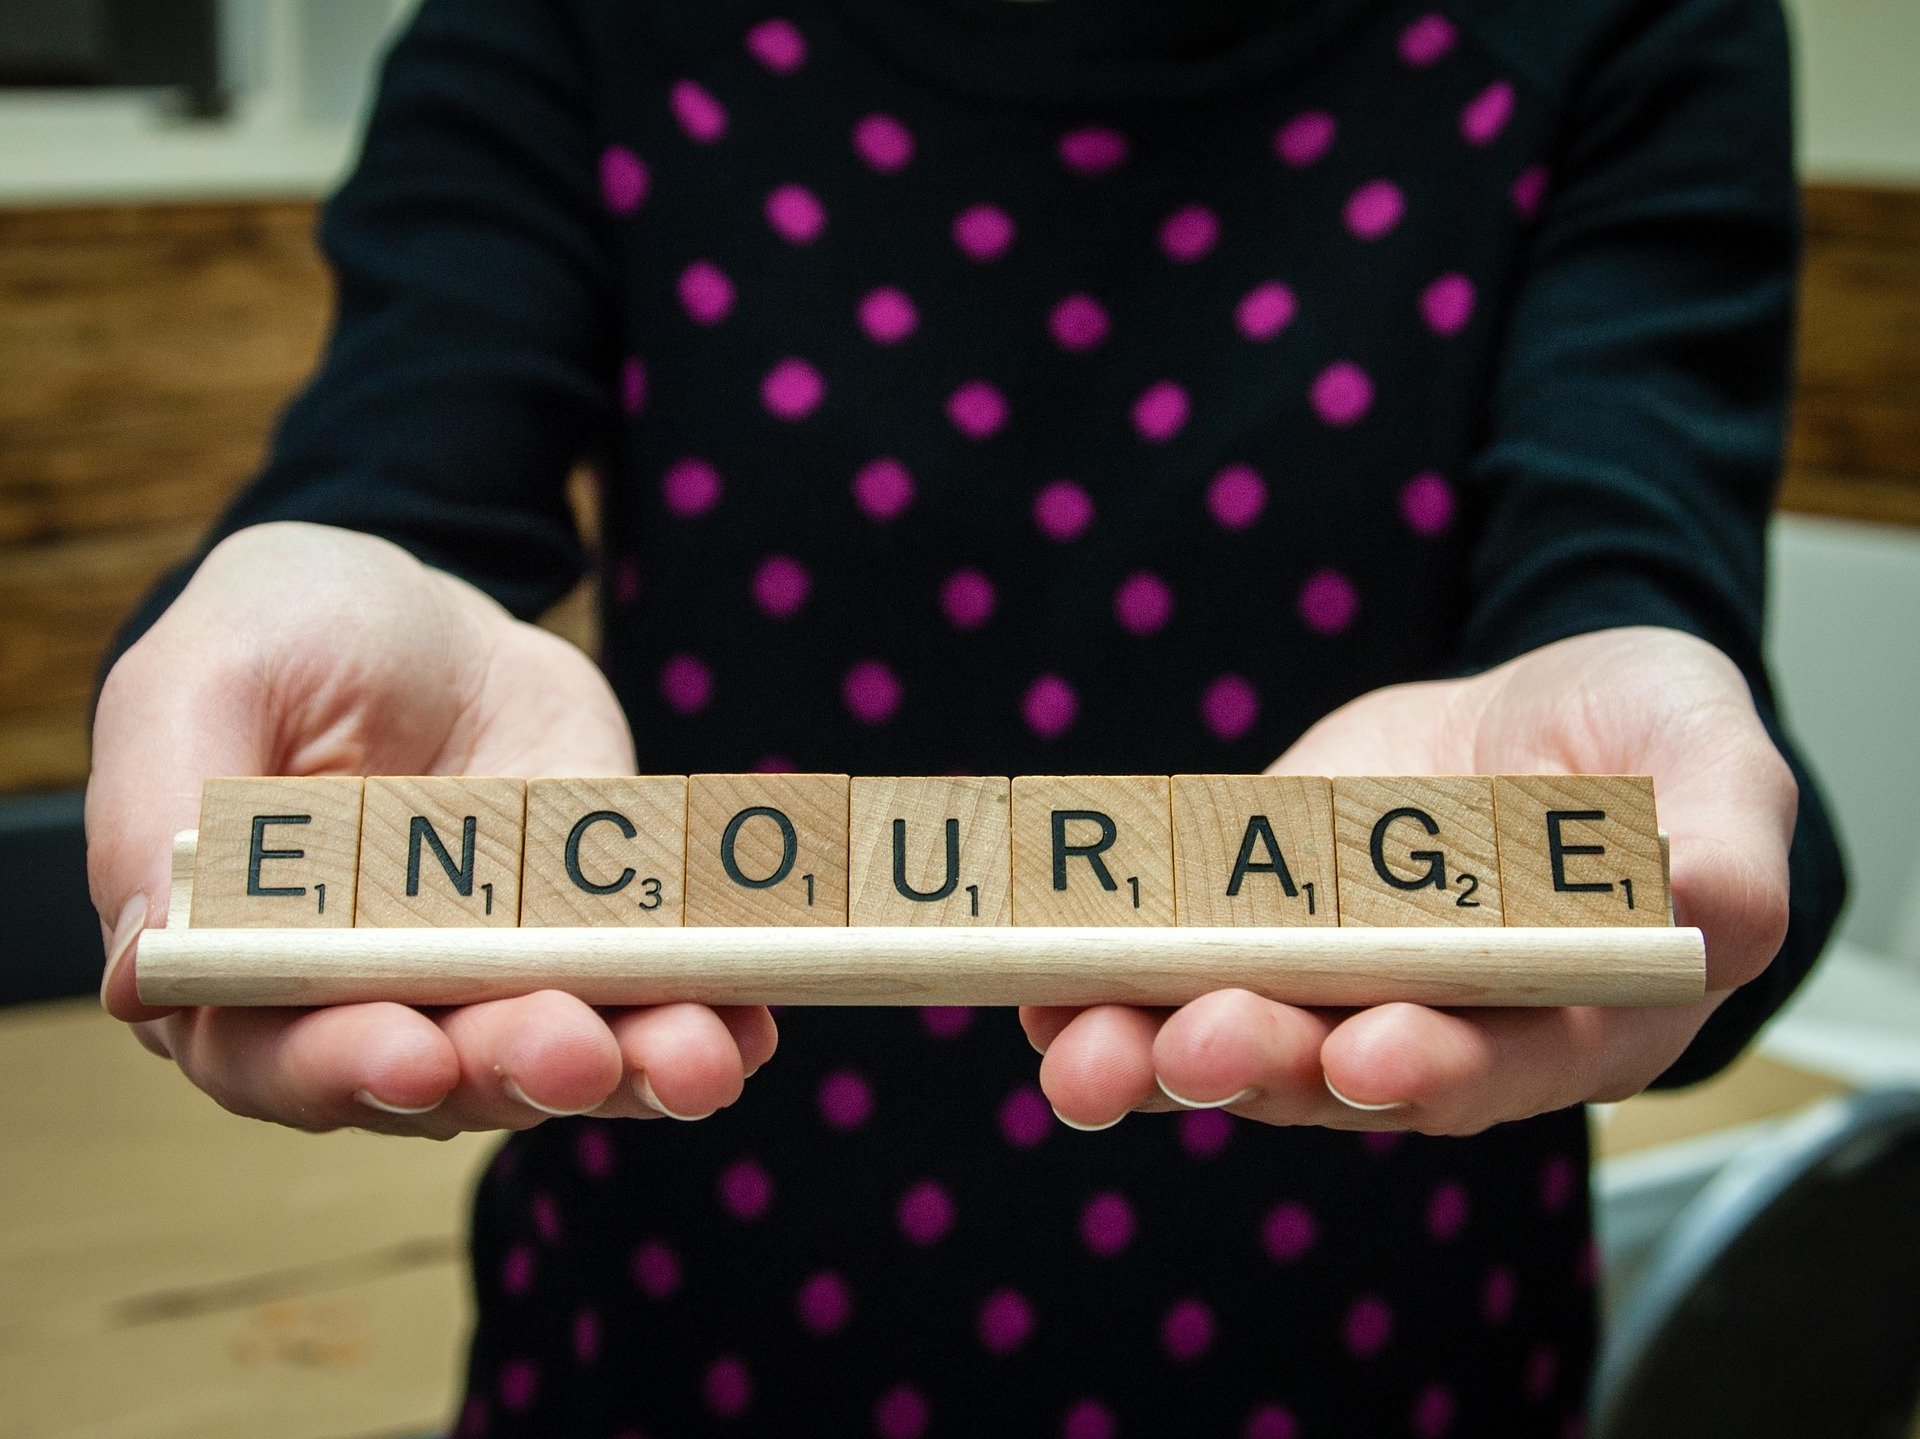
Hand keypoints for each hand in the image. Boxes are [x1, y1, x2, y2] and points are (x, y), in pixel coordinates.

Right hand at [89, 521, 774, 1136]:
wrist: (426, 610)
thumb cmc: (287, 637)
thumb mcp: (204, 678)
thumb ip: (159, 808)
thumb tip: (142, 968)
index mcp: (248, 967)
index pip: (277, 1056)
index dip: (342, 1070)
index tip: (414, 1056)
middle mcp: (374, 1001)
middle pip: (441, 1076)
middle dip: (511, 1070)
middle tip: (572, 1050)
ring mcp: (496, 981)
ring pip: (558, 1055)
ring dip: (630, 1066)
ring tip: (698, 1056)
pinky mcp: (592, 945)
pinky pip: (652, 999)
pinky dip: (706, 1016)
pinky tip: (749, 1023)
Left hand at [1022, 627, 1794, 1134]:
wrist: (1538, 712)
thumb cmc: (1644, 744)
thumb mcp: (1713, 762)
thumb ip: (1725, 838)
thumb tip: (1715, 905)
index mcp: (1569, 1012)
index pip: (1506, 1060)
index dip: (1440, 1067)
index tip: (1368, 1053)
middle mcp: (1437, 1025)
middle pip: (1343, 1071)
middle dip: (1263, 1061)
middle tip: (1191, 1045)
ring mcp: (1331, 985)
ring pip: (1238, 1041)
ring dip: (1150, 1049)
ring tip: (1077, 1047)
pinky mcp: (1252, 934)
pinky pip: (1172, 973)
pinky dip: (1101, 985)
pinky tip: (1037, 987)